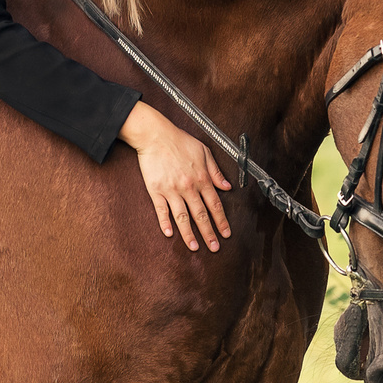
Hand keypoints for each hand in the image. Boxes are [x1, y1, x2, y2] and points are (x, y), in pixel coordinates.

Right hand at [121, 101, 233, 251]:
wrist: (155, 135)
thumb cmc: (179, 141)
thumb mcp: (204, 152)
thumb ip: (216, 172)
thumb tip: (227, 187)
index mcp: (202, 178)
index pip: (215, 205)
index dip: (221, 221)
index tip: (226, 233)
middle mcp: (188, 187)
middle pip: (201, 215)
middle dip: (209, 233)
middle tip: (214, 247)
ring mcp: (172, 190)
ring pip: (182, 217)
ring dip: (189, 234)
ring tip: (194, 247)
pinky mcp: (156, 190)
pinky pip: (161, 210)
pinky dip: (165, 223)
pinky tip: (169, 233)